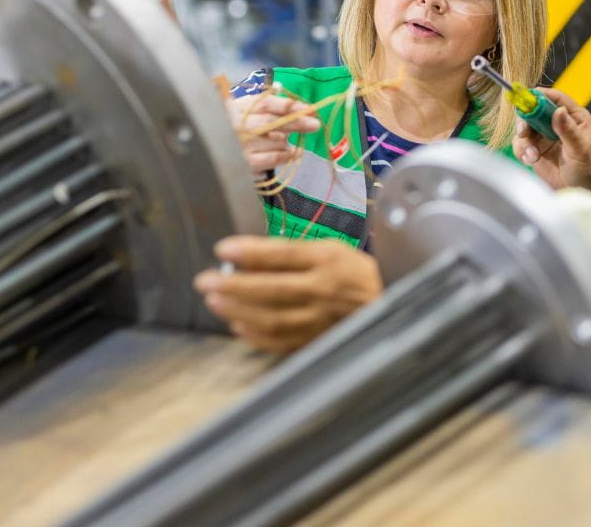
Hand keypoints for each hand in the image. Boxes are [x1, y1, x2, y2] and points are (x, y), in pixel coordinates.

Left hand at [193, 236, 382, 352]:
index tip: (222, 249)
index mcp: (328, 261)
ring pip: (271, 318)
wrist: (386, 303)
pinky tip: (237, 325)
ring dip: (237, 310)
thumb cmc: (354, 274)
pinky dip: (254, 335)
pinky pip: (279, 341)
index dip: (251, 252)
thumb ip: (292, 253)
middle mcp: (324, 291)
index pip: (284, 254)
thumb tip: (247, 257)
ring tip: (214, 301)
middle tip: (204, 281)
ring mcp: (319, 319)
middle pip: (272, 289)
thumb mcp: (330, 250)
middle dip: (233, 285)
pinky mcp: (316, 340)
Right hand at [225, 92, 320, 175]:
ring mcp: (240, 146)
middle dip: (297, 122)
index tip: (308, 108)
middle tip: (315, 124)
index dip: (288, 105)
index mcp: (238, 107)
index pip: (265, 103)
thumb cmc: (236, 127)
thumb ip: (271, 107)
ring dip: (287, 142)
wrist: (214, 152)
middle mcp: (236, 125)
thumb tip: (302, 108)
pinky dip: (285, 155)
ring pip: (276, 142)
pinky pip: (273, 159)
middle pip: (272, 122)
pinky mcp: (244, 163)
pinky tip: (291, 153)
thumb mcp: (247, 111)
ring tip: (285, 141)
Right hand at [512, 88, 590, 202]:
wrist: (580, 191)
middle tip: (524, 132)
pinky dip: (522, 151)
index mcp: (574, 116)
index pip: (555, 98)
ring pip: (524, 128)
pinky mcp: (535, 149)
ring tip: (533, 156)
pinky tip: (531, 161)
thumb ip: (568, 130)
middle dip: (525, 121)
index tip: (527, 98)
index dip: (540, 96)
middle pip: (534, 110)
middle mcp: (558, 123)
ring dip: (524, 141)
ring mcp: (544, 136)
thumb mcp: (579, 149)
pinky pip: (520, 144)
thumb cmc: (587, 170)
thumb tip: (558, 111)